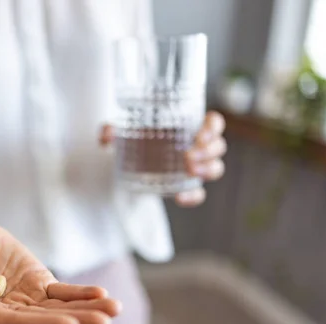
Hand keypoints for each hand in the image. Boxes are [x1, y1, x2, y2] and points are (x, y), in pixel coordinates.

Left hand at [100, 111, 226, 206]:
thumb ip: (112, 131)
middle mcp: (196, 146)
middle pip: (218, 146)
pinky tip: (179, 198)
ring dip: (207, 169)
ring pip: (216, 167)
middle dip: (208, 151)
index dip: (213, 127)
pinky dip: (193, 197)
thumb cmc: (135, 139)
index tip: (200, 133)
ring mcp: (194, 167)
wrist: (130, 163)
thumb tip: (107, 134)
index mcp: (188, 126)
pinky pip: (199, 193)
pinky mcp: (186, 186)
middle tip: (187, 156)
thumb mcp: (122, 132)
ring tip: (189, 171)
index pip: (214, 123)